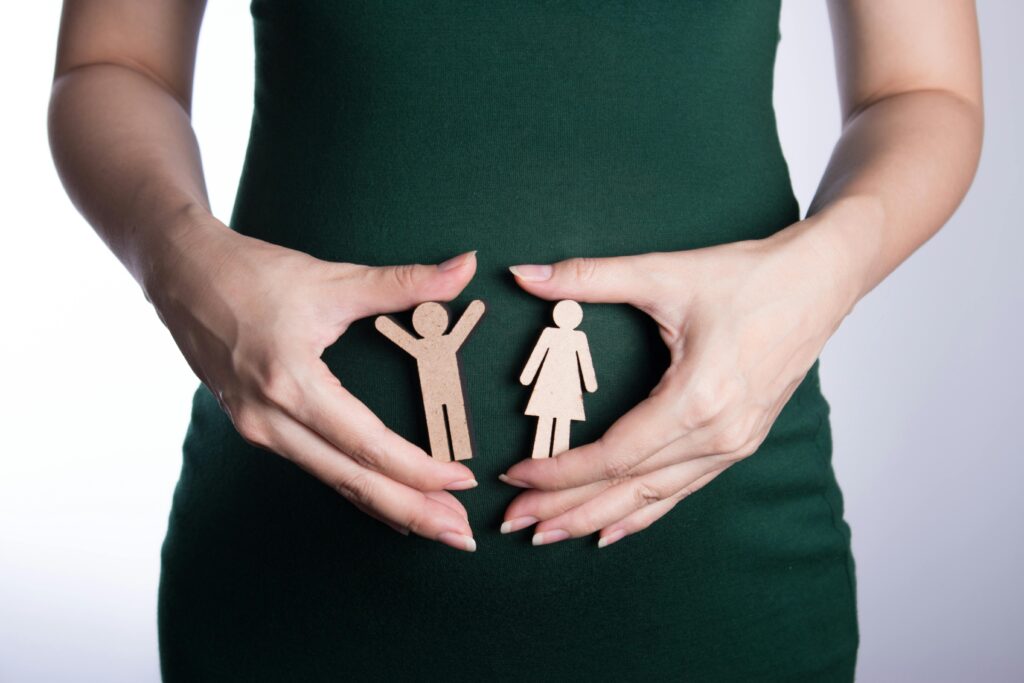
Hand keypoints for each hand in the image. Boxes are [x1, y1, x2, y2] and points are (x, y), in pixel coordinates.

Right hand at [147, 219, 480, 551]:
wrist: (181, 273)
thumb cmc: (251, 273)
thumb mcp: (333, 278)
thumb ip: (405, 282)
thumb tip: (465, 267)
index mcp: (290, 383)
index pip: (367, 443)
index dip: (417, 469)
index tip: (461, 482)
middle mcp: (270, 418)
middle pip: (352, 480)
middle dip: (411, 511)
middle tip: (459, 534)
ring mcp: (258, 428)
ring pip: (333, 481)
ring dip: (387, 506)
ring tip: (434, 526)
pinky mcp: (256, 427)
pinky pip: (316, 468)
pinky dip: (355, 490)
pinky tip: (384, 505)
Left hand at [499, 218, 859, 547]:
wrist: (819, 282)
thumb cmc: (749, 278)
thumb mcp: (663, 274)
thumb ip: (588, 278)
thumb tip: (524, 274)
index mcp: (697, 399)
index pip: (614, 455)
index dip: (560, 472)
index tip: (515, 475)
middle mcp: (719, 435)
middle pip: (628, 487)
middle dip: (566, 507)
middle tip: (515, 522)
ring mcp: (734, 445)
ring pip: (654, 498)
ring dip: (598, 516)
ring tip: (550, 532)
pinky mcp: (741, 443)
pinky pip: (683, 491)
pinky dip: (644, 514)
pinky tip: (612, 529)